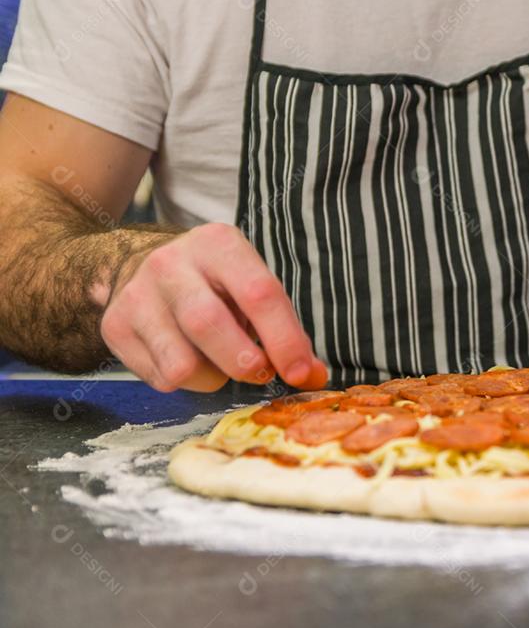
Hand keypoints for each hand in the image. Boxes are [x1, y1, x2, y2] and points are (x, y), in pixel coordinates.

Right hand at [100, 223, 326, 391]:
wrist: (136, 265)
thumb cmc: (213, 283)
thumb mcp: (249, 287)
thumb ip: (284, 330)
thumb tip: (313, 376)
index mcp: (218, 244)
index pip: (258, 294)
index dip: (285, 340)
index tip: (302, 374)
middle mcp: (171, 263)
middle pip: (210, 325)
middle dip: (245, 362)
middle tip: (259, 371)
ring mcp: (137, 294)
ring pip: (182, 363)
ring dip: (213, 378)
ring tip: (218, 361)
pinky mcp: (115, 326)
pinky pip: (161, 378)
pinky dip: (187, 383)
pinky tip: (189, 358)